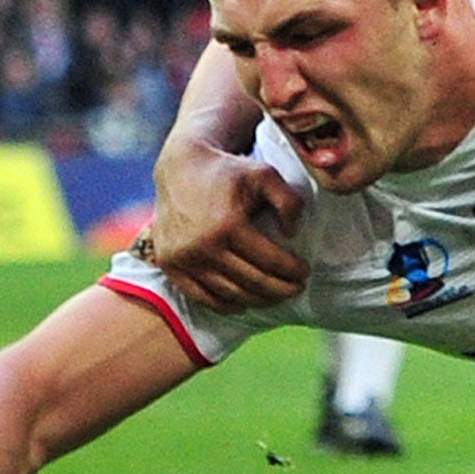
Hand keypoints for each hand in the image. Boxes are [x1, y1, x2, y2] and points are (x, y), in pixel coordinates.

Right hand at [148, 140, 307, 310]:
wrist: (180, 169)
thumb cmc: (227, 172)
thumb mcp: (265, 175)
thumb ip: (288, 201)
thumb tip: (292, 234)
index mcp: (228, 225)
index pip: (270, 260)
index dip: (292, 271)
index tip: (305, 272)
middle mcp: (203, 246)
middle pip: (252, 282)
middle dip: (281, 289)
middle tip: (296, 288)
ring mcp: (184, 259)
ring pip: (229, 293)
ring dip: (258, 300)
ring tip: (276, 296)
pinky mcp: (169, 265)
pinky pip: (200, 296)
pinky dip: (224, 305)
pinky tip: (243, 304)